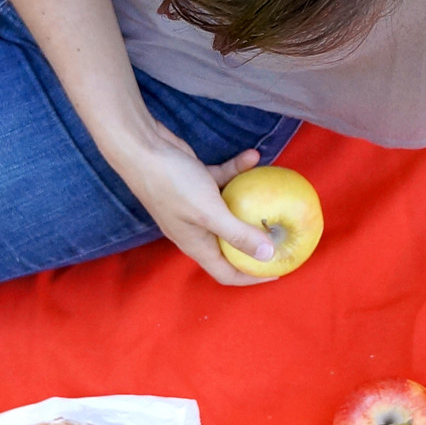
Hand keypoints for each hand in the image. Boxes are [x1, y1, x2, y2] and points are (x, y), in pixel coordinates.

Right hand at [116, 123, 276, 285]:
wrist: (141, 147)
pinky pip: (224, 181)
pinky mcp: (197, 182)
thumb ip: (239, 234)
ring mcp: (197, 205)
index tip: (278, 272)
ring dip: (252, 199)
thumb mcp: (210, 212)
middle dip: (258, 240)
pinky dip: (237, 171)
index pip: (226, 273)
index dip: (251, 277)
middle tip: (284, 233)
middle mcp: (197, 229)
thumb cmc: (172, 184)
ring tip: (273, 191)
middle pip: (232, 243)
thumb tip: (269, 256)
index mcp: (197, 244)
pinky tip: (252, 157)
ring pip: (231, 209)